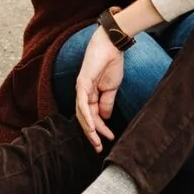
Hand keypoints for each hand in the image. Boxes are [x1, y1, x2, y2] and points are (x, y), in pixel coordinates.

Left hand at [74, 25, 124, 151]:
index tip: (109, 139)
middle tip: (99, 148)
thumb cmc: (112, 63)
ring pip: (82, 115)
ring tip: (97, 141)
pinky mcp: (82, 85)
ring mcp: (81, 90)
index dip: (100, 129)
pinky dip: (87, 117)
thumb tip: (105, 117)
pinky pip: (82, 104)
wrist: (112, 46)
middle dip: (92, 135)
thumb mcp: (111, 88)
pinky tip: (92, 128)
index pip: (93, 116)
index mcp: (91, 95)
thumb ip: (107, 102)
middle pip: (85, 119)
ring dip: (89, 130)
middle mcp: (83, 94)